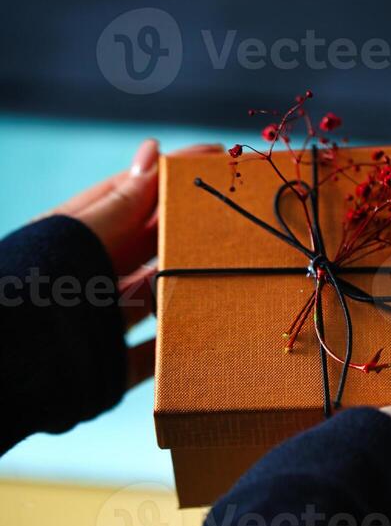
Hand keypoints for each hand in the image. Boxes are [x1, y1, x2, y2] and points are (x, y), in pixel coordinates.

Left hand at [47, 137, 221, 389]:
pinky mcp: (111, 365)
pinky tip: (209, 326)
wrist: (12, 370)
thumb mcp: (79, 236)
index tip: (216, 157)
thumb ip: (119, 204)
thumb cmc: (36, 288)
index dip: (170, 175)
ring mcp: (102, 321)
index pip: (130, 195)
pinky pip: (154, 355)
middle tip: (234, 206)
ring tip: (231, 261)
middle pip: (149, 245)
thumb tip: (152, 155)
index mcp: (76, 238)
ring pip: (156, 296)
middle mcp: (91, 276)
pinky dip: (179, 344)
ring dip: (188, 281)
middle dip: (188, 226)